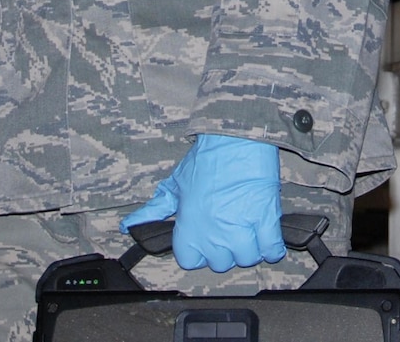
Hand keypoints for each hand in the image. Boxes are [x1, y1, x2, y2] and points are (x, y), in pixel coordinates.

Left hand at [121, 134, 285, 271]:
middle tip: (227, 231)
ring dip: (249, 248)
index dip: (197, 251)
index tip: (203, 239)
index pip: (191, 262)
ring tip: (247, 232)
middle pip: (221, 263)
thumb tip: (128, 226)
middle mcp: (213, 233)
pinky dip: (272, 246)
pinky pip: (272, 250)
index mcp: (189, 227)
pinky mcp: (266, 219)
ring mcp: (241, 228)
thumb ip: (153, 210)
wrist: (235, 137)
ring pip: (247, 259)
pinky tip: (266, 235)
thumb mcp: (175, 184)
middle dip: (224, 250)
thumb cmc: (204, 160)